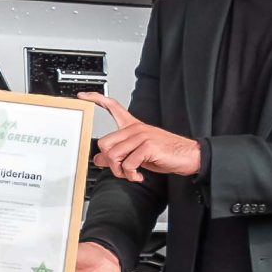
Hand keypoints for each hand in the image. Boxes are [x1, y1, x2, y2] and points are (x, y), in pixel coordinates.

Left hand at [80, 92, 201, 182]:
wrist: (188, 155)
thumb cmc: (165, 153)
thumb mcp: (138, 153)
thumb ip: (119, 154)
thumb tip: (98, 159)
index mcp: (132, 126)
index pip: (112, 106)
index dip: (96, 98)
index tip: (82, 95)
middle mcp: (135, 128)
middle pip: (104, 142)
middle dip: (109, 161)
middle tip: (121, 170)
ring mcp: (141, 136)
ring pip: (114, 155)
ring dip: (120, 171)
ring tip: (132, 174)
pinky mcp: (147, 146)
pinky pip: (128, 164)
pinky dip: (131, 175)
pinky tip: (139, 176)